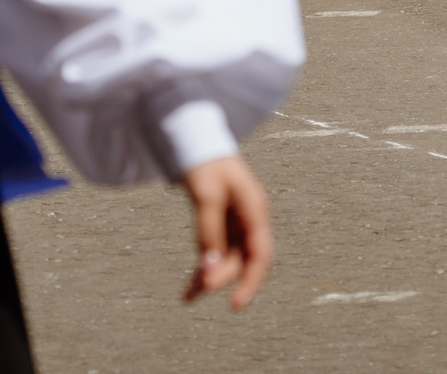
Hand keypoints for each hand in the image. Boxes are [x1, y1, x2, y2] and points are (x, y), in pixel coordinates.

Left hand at [181, 155, 272, 309]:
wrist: (198, 142)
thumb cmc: (206, 164)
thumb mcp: (206, 195)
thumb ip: (209, 231)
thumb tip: (209, 268)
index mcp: (254, 209)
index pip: (260, 254)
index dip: (251, 281)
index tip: (235, 304)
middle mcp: (250, 220)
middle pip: (242, 260)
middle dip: (220, 279)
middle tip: (194, 293)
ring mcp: (236, 224)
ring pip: (228, 260)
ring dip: (209, 278)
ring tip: (187, 296)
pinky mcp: (222, 225)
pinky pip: (216, 253)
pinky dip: (204, 268)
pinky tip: (189, 286)